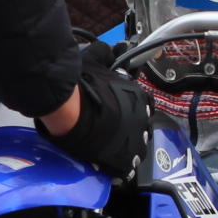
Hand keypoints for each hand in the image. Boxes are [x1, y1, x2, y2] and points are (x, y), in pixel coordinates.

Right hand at [42, 61, 148, 179]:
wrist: (72, 109)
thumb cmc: (83, 85)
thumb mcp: (95, 61)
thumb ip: (105, 54)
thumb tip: (108, 48)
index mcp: (140, 98)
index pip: (145, 105)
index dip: (133, 110)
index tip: (122, 112)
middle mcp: (143, 119)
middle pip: (142, 128)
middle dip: (130, 130)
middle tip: (114, 131)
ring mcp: (134, 141)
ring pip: (136, 149)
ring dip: (126, 149)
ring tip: (111, 150)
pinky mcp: (123, 160)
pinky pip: (125, 168)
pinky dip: (118, 168)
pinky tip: (109, 166)